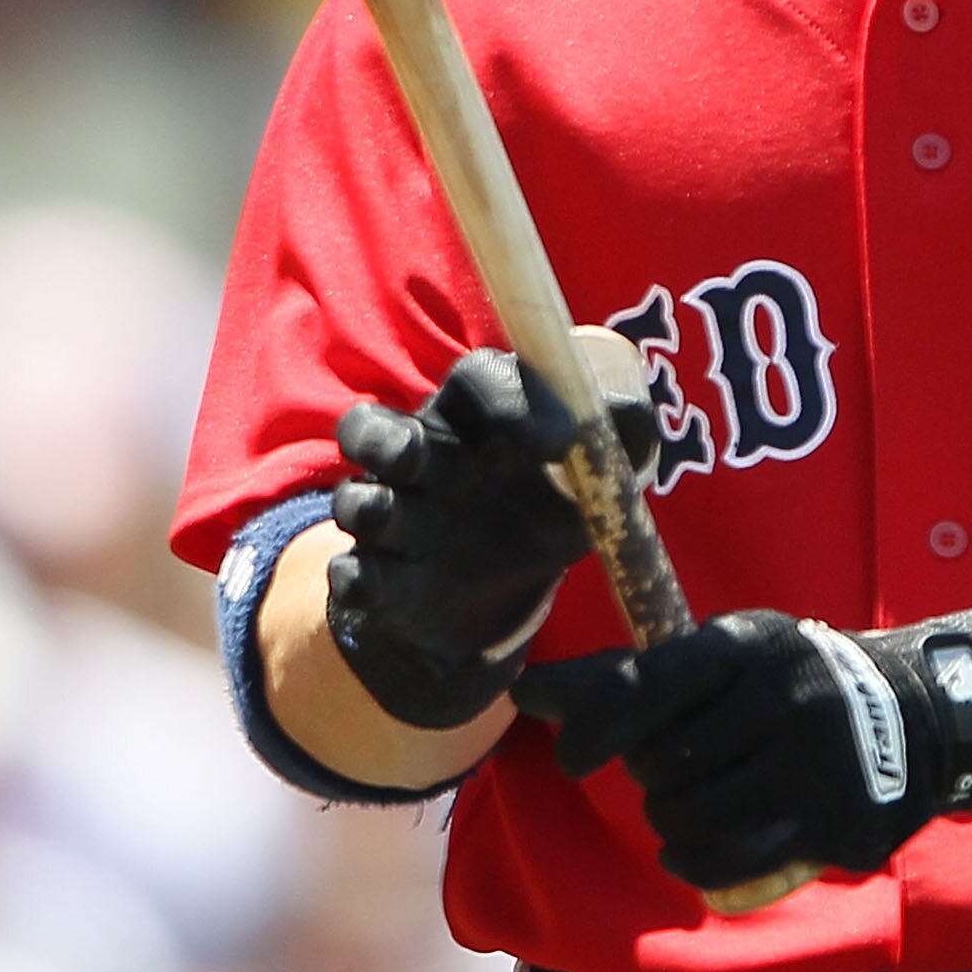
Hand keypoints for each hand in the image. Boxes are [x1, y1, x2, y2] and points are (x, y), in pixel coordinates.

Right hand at [327, 344, 656, 731]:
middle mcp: (425, 457)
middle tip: (433, 462)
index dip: (509, 399)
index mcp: (479, 417)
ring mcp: (395, 518)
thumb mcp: (604, 467)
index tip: (561, 446)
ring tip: (406, 523)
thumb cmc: (557, 505)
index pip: (476, 380)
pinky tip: (390, 585)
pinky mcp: (382, 578)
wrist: (512, 590)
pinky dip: (360, 579)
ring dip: (370, 509)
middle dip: (387, 441)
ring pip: (351, 500)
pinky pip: (348, 574)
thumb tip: (621, 418)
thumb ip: (623, 429)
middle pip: (369, 427)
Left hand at [515, 610, 944, 887]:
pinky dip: (694, 864)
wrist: (911, 716)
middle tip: (676, 767)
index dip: (591, 728)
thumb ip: (626, 678)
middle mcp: (781, 699)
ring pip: (687, 818)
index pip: (644, 685)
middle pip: (659, 764)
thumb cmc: (784, 682)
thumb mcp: (720, 658)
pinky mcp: (830, 823)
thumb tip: (526, 693)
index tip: (572, 755)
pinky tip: (696, 848)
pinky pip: (727, 863)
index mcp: (745, 645)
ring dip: (671, 823)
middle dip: (650, 775)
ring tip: (689, 805)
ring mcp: (811, 765)